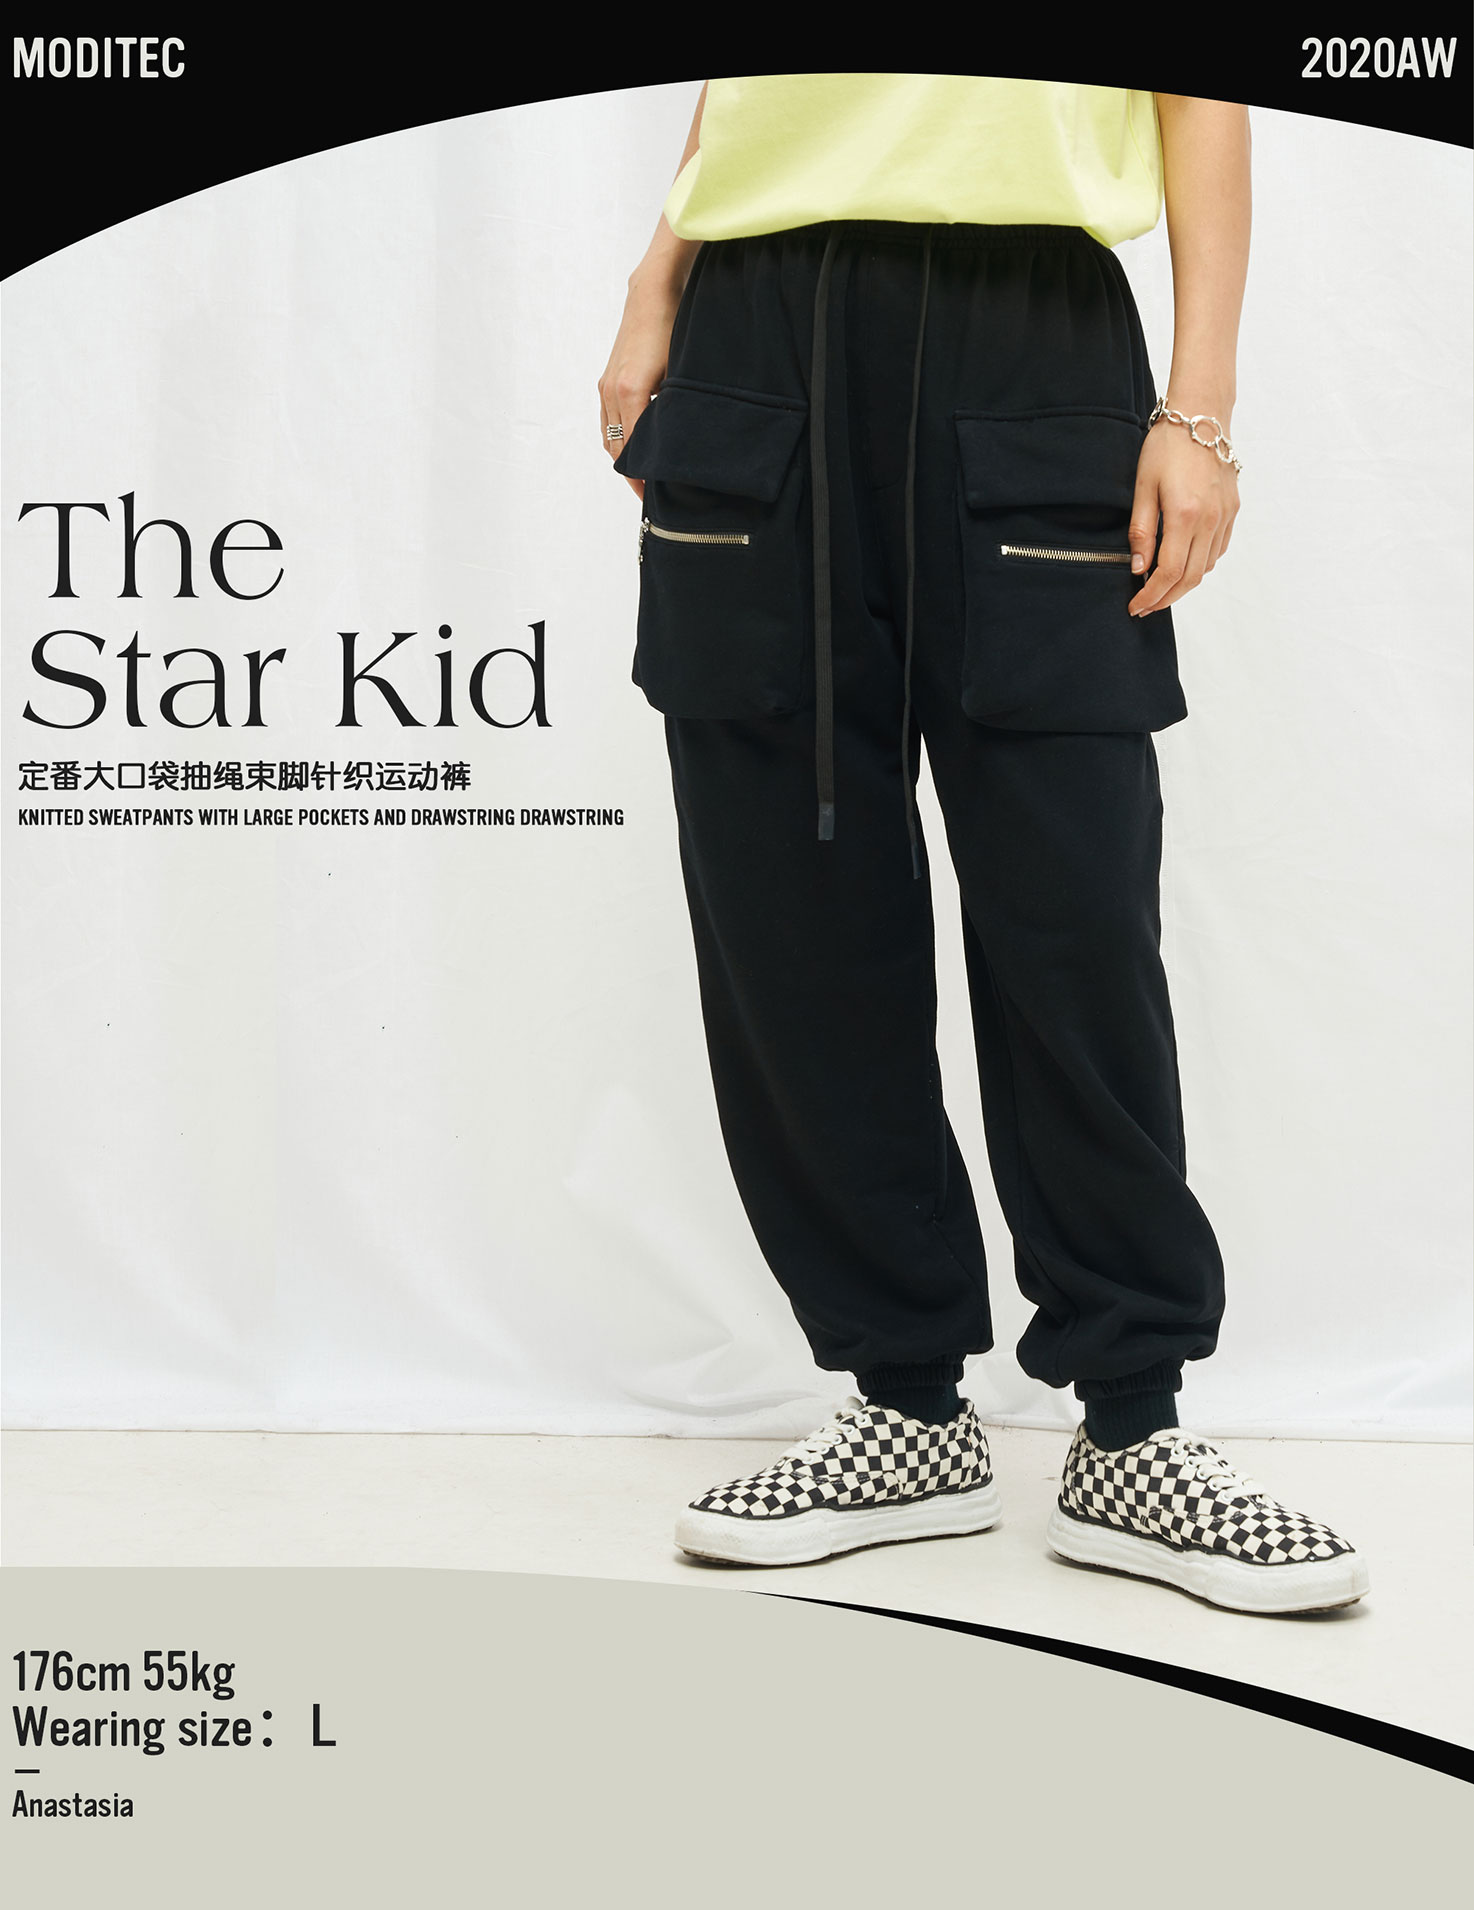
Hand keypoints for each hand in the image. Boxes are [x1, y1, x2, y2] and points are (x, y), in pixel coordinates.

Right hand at [598, 277, 682, 502]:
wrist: (653, 292)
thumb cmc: (673, 327)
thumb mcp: (680, 374)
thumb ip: (674, 411)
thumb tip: (679, 445)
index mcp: (630, 393)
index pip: (631, 450)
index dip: (641, 478)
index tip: (653, 496)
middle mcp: (612, 392)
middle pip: (616, 449)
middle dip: (632, 473)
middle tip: (653, 493)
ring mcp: (606, 385)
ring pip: (609, 436)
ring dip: (623, 457)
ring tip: (644, 473)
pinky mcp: (606, 379)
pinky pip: (607, 420)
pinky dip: (618, 437)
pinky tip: (634, 445)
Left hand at [1127, 415, 1239, 615]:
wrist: (1201, 415)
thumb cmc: (1167, 446)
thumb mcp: (1143, 487)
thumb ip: (1141, 531)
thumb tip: (1138, 568)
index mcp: (1185, 516)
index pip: (1169, 573)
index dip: (1151, 595)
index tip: (1136, 606)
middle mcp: (1210, 520)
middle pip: (1191, 578)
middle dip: (1167, 598)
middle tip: (1146, 606)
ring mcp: (1225, 515)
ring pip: (1206, 566)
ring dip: (1183, 584)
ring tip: (1160, 588)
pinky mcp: (1232, 509)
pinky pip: (1218, 549)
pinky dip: (1200, 564)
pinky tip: (1183, 564)